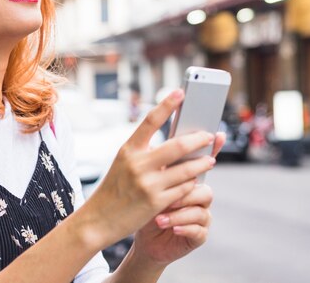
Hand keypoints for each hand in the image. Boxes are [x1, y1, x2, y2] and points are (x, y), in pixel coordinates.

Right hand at [77, 89, 216, 250]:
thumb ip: (146, 153)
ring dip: (202, 162)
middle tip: (208, 135)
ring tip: (210, 159)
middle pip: (178, 145)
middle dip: (198, 139)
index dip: (167, 104)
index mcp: (128, 149)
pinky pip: (183, 188)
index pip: (150, 120)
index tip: (181, 92)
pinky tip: (195, 180)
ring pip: (186, 169)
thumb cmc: (115, 188)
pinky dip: (192, 182)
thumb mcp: (125, 164)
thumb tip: (176, 142)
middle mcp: (138, 164)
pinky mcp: (156, 202)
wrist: (99, 218)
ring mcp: (148, 184)